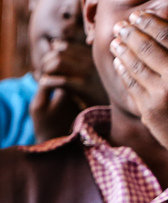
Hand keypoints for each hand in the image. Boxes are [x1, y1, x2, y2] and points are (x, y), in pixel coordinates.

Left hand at [31, 41, 106, 141]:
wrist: (110, 112)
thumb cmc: (96, 91)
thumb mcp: (86, 70)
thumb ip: (73, 58)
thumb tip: (54, 43)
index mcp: (93, 54)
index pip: (65, 46)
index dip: (51, 55)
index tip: (47, 66)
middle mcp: (93, 60)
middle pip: (58, 53)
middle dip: (45, 62)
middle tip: (42, 73)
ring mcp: (90, 73)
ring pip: (57, 63)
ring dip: (45, 71)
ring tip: (43, 80)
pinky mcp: (86, 88)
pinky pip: (61, 81)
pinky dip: (49, 81)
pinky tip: (44, 84)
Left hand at [111, 12, 167, 148]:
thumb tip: (161, 28)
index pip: (166, 36)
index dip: (150, 23)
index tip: (138, 16)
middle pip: (147, 49)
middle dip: (131, 34)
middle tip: (120, 26)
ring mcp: (161, 95)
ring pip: (136, 67)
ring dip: (123, 51)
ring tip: (115, 41)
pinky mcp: (149, 110)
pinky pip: (132, 86)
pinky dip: (123, 71)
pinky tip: (118, 62)